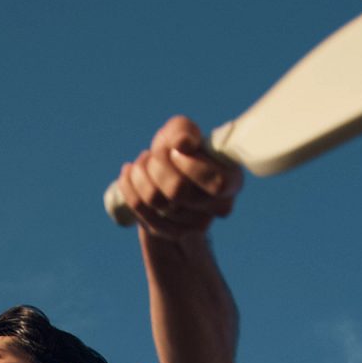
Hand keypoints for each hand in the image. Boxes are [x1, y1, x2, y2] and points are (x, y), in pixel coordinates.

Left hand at [116, 116, 243, 242]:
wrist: (162, 173)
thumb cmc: (178, 150)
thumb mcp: (181, 132)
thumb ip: (184, 130)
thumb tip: (183, 143)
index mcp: (232, 180)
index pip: (216, 183)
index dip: (189, 165)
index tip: (177, 151)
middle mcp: (217, 208)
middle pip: (177, 191)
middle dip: (158, 164)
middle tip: (156, 154)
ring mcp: (192, 225)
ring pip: (154, 199)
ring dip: (141, 172)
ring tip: (144, 161)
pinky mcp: (167, 232)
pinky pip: (139, 209)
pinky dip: (129, 185)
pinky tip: (130, 172)